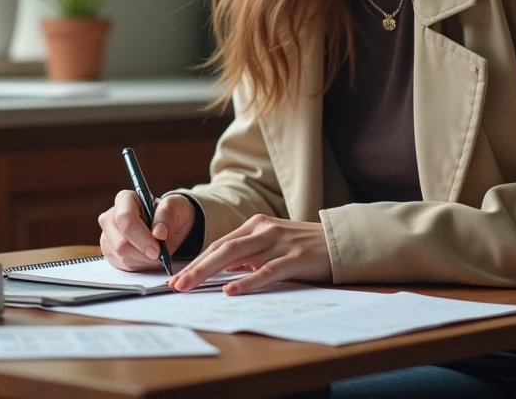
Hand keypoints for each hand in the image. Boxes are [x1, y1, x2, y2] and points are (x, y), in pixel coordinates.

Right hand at [98, 191, 194, 271]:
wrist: (168, 226)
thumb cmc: (171, 213)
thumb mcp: (176, 207)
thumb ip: (167, 216)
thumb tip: (158, 233)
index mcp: (125, 199)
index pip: (125, 219)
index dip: (141, 237)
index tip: (157, 249)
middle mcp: (110, 217)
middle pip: (120, 243)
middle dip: (143, 253)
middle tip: (160, 254)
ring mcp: (107, 236)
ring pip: (121, 257)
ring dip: (143, 260)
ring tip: (155, 252)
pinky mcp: (109, 252)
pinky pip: (122, 266)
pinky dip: (139, 265)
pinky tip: (147, 256)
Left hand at [168, 214, 331, 295]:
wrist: (341, 242)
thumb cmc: (304, 248)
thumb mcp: (271, 246)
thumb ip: (248, 255)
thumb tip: (220, 271)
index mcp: (255, 225)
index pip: (218, 245)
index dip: (196, 262)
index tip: (177, 278)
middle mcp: (263, 230)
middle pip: (220, 249)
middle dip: (194, 268)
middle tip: (174, 285)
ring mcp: (278, 242)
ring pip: (236, 257)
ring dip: (208, 273)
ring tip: (189, 287)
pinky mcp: (294, 258)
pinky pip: (266, 271)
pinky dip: (247, 281)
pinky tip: (231, 290)